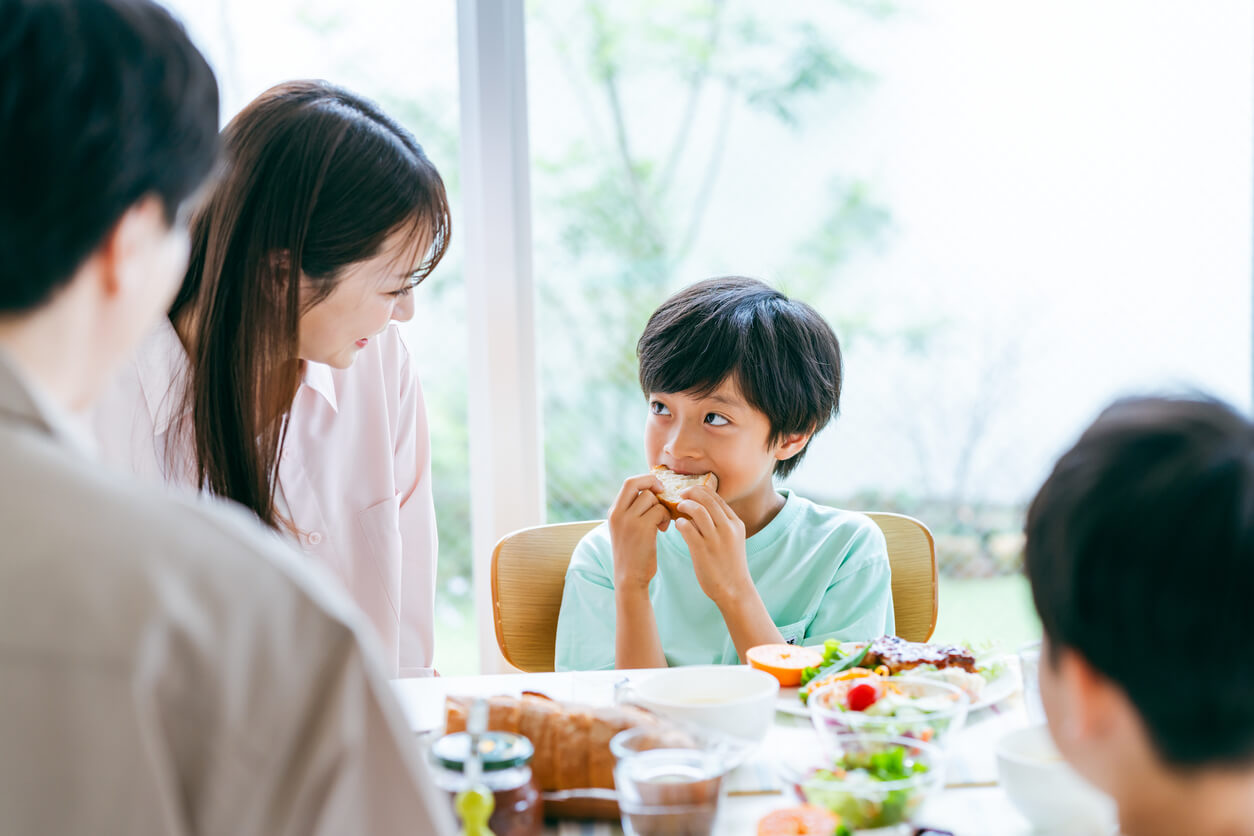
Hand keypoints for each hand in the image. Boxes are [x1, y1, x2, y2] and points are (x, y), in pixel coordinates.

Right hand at [608, 473, 670, 591]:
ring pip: (651, 498)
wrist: (629, 578)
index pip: (628, 482)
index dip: (645, 480)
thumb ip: (632, 511)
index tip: (657, 488)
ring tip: (662, 522)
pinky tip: (663, 529)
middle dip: (654, 487)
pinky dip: (666, 518)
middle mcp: (618, 513)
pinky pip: (660, 511)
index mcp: (614, 512)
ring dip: (662, 508)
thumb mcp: (624, 529)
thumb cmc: (632, 554)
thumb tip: (651, 492)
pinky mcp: (642, 529)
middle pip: (638, 484)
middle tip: (663, 497)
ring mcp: (629, 520)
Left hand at [674, 485, 753, 605]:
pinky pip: (687, 528)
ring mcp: (715, 539)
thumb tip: (701, 508)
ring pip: (698, 510)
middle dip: (691, 493)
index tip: (691, 491)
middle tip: (681, 495)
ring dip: (685, 505)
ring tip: (679, 508)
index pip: (717, 497)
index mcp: (735, 523)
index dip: (701, 490)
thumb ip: (721, 523)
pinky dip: (680, 523)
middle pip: (707, 499)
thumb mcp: (733, 539)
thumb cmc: (729, 564)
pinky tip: (678, 525)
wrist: (734, 589)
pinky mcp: (702, 550)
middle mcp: (728, 528)